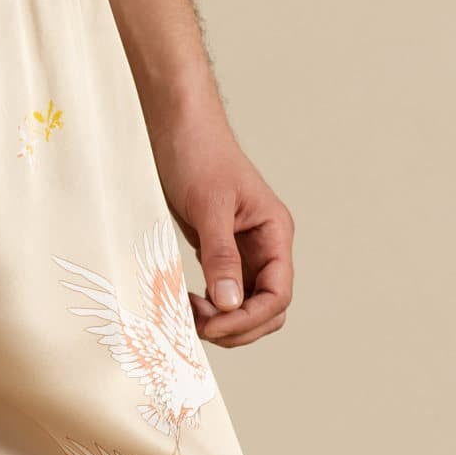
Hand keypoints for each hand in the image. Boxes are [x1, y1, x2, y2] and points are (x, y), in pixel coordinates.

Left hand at [150, 106, 294, 349]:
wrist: (177, 128)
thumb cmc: (199, 154)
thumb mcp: (210, 206)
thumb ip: (222, 256)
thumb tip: (229, 303)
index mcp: (275, 233)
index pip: (277, 294)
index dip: (248, 318)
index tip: (213, 326)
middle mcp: (265, 246)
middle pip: (267, 309)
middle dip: (237, 326)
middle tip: (198, 325)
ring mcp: (244, 252)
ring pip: (245, 306)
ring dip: (222, 321)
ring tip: (187, 313)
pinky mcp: (220, 252)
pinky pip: (223, 294)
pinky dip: (208, 308)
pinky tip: (185, 303)